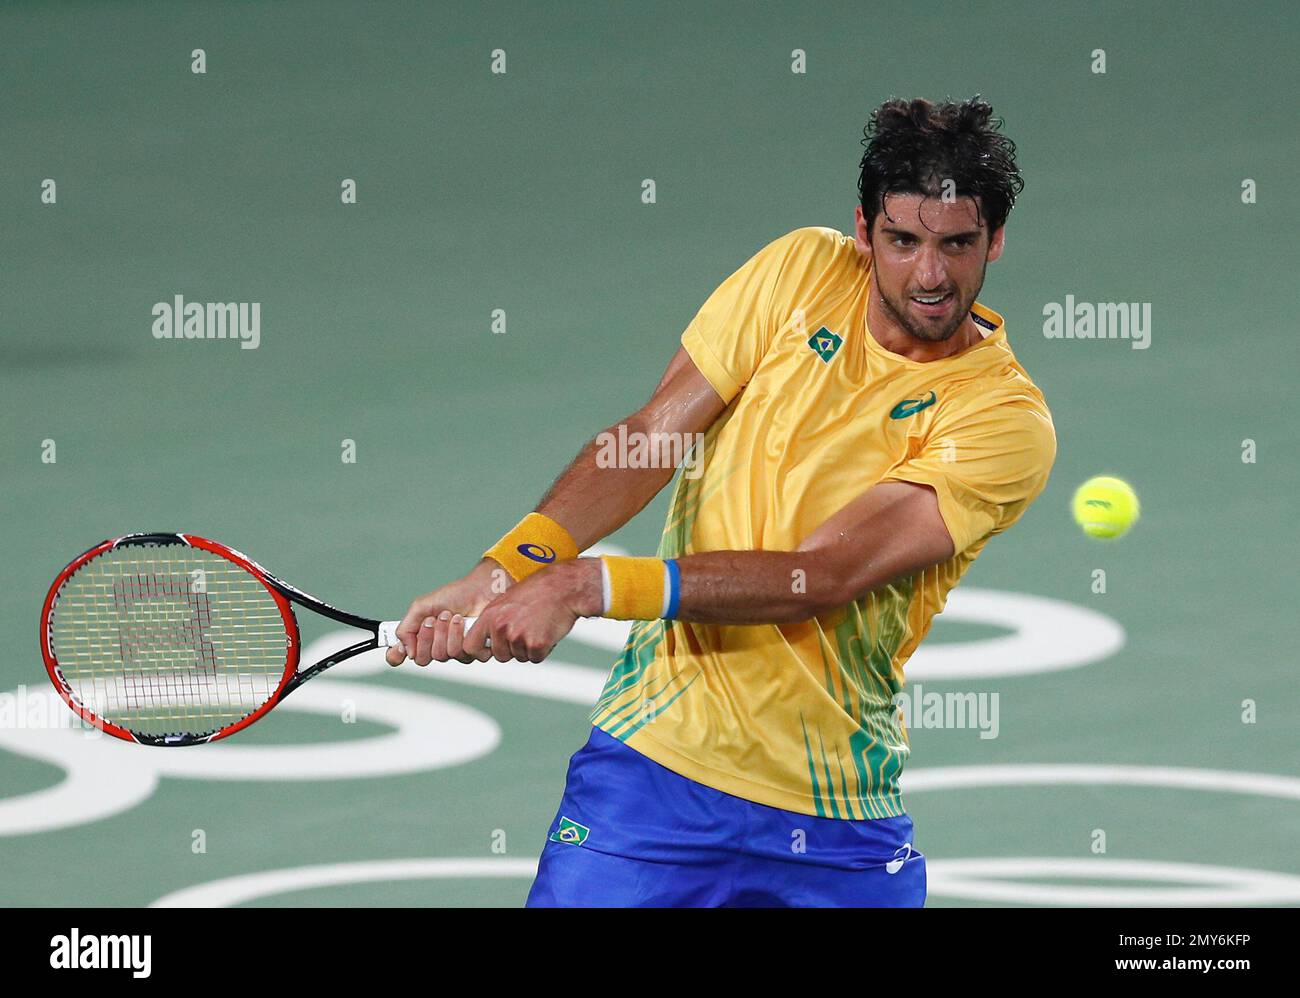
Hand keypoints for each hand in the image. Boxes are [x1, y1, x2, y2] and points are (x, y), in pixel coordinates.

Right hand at [386, 558, 511, 666]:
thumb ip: (407, 627)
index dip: (396, 656)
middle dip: (428, 637)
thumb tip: (404, 649)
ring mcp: (454, 650)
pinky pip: (462, 654)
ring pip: (443, 656)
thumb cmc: (455, 595)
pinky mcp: (473, 651)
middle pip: (423, 659)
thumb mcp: (422, 606)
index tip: (397, 651)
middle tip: (434, 619)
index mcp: (421, 636)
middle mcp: (436, 645)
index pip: (402, 655)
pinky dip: (460, 635)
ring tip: (451, 616)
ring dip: (446, 632)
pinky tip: (464, 623)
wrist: (481, 590)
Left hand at [464, 558, 602, 662]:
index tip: (489, 649)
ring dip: (530, 648)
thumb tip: (488, 640)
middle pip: (500, 655)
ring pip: (520, 657)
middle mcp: (500, 627)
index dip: (480, 651)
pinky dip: (544, 649)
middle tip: (527, 630)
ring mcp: (518, 637)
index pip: (470, 646)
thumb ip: (495, 620)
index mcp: (490, 616)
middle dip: (513, 649)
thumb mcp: (507, 601)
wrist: (563, 587)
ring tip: (539, 625)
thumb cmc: (538, 591)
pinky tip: (548, 630)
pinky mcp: (536, 644)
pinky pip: (536, 658)